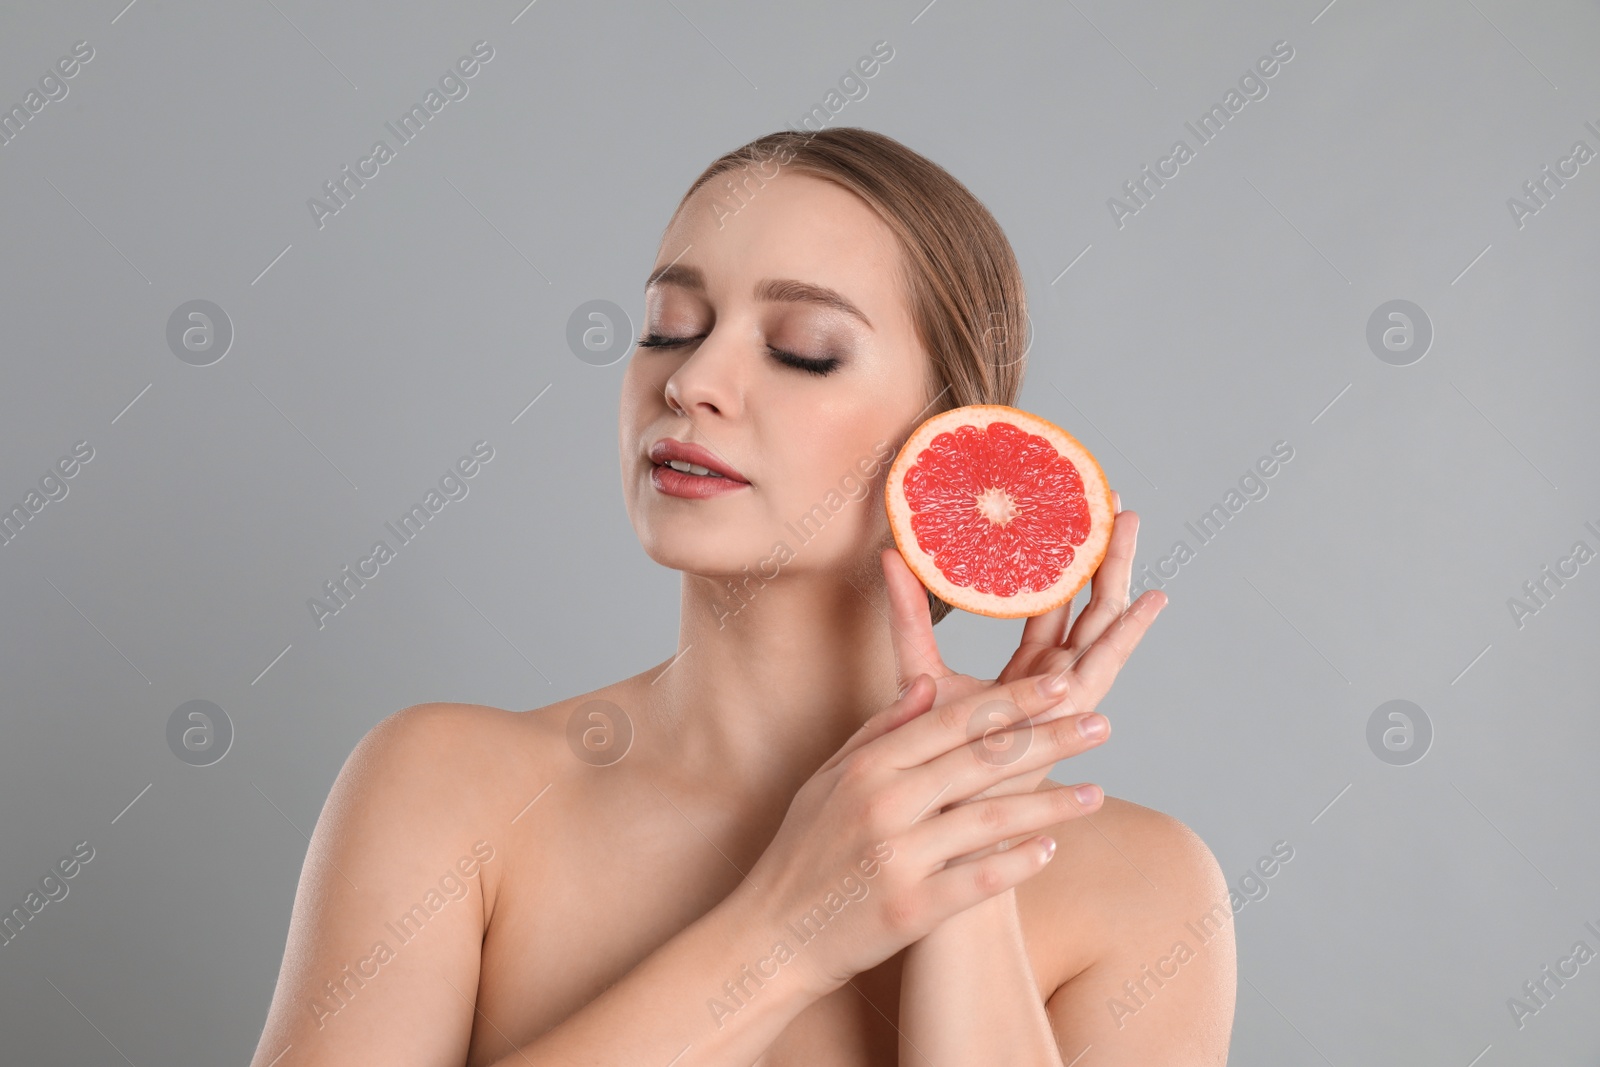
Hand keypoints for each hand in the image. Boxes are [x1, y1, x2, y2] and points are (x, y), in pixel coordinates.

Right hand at [730, 669, 1112, 998]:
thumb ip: (881, 731)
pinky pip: (976, 882)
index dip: (1013, 703)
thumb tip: (927, 684)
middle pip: (981, 763)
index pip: (954, 723)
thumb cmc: (803, 852)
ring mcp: (897, 858)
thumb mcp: (829, 779)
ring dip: (1049, 806)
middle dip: (1048, 741)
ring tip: (1095, 793)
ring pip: (989, 821)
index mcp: (868, 766)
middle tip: (1100, 724)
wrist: (772, 935)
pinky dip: (1017, 865)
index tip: (1060, 686)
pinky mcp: (908, 910)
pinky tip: (1051, 850)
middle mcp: (883, 804)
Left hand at [879, 491, 1165, 854]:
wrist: (937, 826)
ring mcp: (1063, 699)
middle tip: (1110, 498)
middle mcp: (1050, 685)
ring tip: (1129, 522)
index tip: (1065, 511)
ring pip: (1100, 625)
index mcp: (1021, 676)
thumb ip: (909, 615)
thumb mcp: (918, 672)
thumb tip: (888, 554)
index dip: (1057, 560)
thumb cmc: (926, 762)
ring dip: (1117, 573)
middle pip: (1084, 607)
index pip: (1047, 605)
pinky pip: (1107, 664)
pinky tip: (1151, 598)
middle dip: (1098, 555)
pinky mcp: (1068, 715)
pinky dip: (1130, 631)